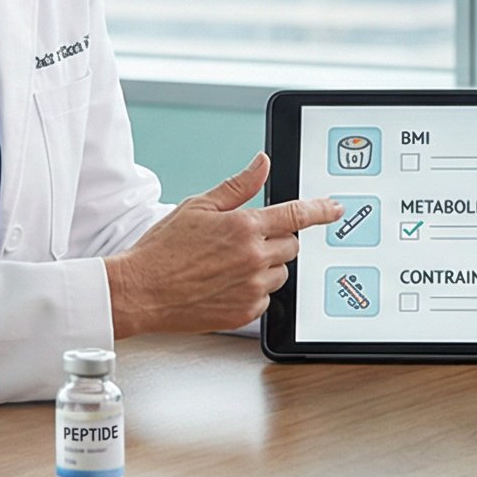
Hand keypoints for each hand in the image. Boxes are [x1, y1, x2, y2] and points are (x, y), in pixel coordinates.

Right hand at [104, 154, 340, 336]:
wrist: (141, 291)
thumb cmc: (163, 249)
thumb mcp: (198, 206)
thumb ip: (238, 186)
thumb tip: (262, 163)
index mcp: (244, 227)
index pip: (296, 215)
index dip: (320, 210)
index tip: (334, 208)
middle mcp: (253, 258)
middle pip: (292, 245)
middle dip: (278, 239)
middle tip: (246, 240)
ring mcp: (251, 288)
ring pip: (281, 273)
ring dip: (266, 266)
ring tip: (229, 264)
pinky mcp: (245, 312)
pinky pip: (266, 299)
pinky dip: (253, 290)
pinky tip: (225, 284)